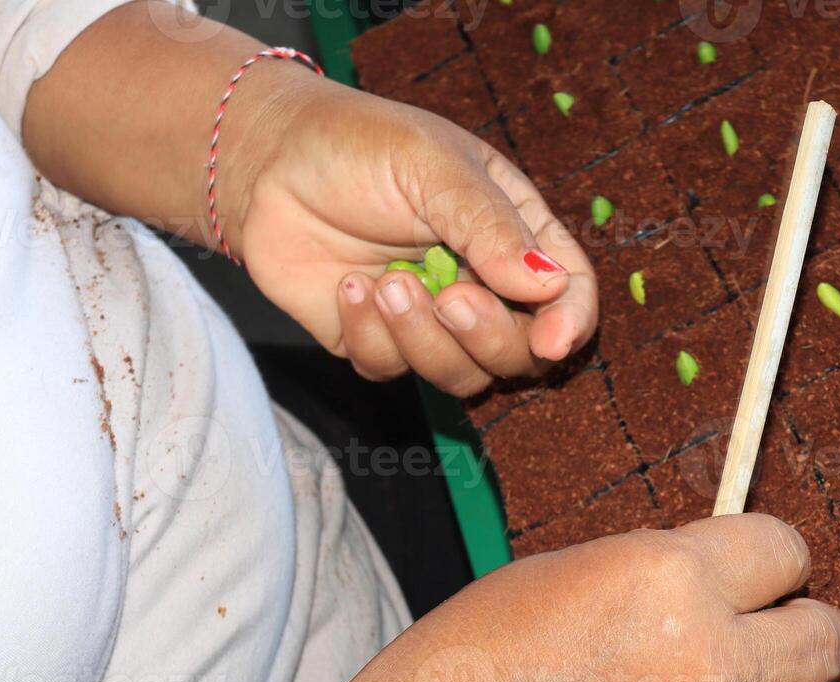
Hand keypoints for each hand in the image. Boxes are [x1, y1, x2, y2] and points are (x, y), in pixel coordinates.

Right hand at [183, 515, 839, 681]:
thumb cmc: (468, 672)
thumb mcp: (561, 576)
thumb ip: (656, 575)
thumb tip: (718, 581)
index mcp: (672, 580)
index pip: (786, 551)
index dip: (770, 564)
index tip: (758, 577)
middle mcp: (713, 663)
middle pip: (826, 638)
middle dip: (802, 630)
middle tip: (771, 638)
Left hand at [231, 78, 598, 394]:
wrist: (269, 160)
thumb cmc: (362, 146)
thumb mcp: (436, 168)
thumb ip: (492, 228)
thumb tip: (550, 286)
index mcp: (515, 233)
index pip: (569, 290)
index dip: (568, 323)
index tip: (551, 341)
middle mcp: (482, 284)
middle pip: (520, 351)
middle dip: (490, 335)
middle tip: (449, 297)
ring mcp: (429, 320)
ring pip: (461, 376)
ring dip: (425, 339)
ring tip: (385, 282)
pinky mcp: (376, 342)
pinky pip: (392, 371)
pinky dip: (372, 337)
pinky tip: (350, 288)